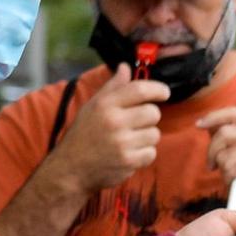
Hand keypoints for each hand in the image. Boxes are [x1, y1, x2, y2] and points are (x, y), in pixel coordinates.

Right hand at [55, 64, 169, 192]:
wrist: (71, 168)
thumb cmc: (84, 133)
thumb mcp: (93, 106)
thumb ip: (112, 87)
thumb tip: (125, 67)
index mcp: (105, 104)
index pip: (139, 90)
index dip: (157, 89)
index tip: (164, 92)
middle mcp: (113, 121)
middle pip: (153, 113)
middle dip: (149, 117)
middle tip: (137, 123)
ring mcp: (122, 143)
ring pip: (154, 134)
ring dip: (146, 137)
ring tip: (129, 140)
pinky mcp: (128, 161)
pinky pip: (151, 153)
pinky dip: (144, 154)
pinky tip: (129, 154)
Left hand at [202, 106, 235, 218]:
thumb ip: (231, 137)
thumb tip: (209, 124)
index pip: (233, 112)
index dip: (213, 116)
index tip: (200, 124)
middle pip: (223, 131)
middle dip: (211, 149)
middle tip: (211, 163)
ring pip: (222, 151)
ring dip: (220, 165)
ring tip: (230, 175)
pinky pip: (226, 166)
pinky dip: (226, 177)